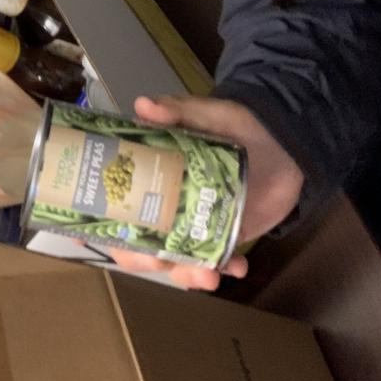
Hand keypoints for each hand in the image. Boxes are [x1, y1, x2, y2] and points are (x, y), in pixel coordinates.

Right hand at [104, 95, 304, 290]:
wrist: (287, 143)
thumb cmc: (239, 125)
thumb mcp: (208, 113)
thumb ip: (178, 110)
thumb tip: (143, 104)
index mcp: (151, 177)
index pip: (114, 204)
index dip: (101, 223)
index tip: (93, 235)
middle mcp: (165, 206)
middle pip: (138, 244)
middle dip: (143, 260)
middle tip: (158, 260)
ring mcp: (194, 225)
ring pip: (175, 260)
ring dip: (185, 275)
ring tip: (206, 276)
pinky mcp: (223, 236)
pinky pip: (216, 261)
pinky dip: (224, 269)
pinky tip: (236, 267)